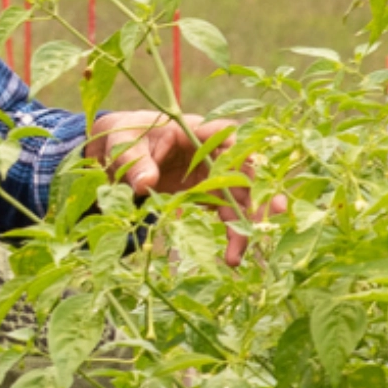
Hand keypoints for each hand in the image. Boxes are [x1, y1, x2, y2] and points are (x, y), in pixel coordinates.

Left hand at [82, 109, 285, 266]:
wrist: (118, 150)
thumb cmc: (124, 137)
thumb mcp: (124, 146)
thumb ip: (135, 163)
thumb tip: (146, 184)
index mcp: (194, 130)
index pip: (226, 134)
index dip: (243, 150)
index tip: (256, 166)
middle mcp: (210, 151)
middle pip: (242, 172)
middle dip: (257, 195)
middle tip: (270, 219)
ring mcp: (211, 173)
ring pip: (237, 197)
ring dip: (242, 225)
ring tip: (235, 257)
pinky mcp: (205, 192)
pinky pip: (224, 211)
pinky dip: (229, 230)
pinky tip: (230, 255)